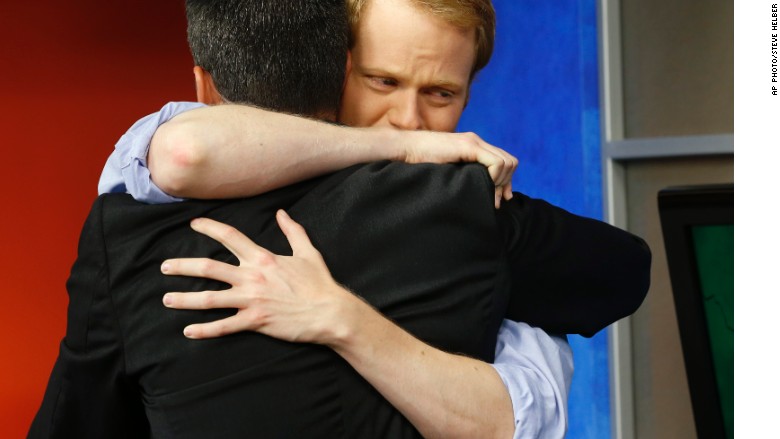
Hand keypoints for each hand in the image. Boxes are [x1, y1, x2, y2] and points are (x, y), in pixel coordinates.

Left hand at [161, 210, 358, 343]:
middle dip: (183, 266)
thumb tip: (282, 213)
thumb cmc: (320, 283)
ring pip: (210, 299)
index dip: (209, 228)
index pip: (230, 237)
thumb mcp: (308, 252)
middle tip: (164, 267)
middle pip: (209, 267)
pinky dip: (205, 330)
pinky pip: (224, 326)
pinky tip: (189, 331)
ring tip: (167, 299)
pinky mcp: (255, 321)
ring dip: (185, 299)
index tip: (193, 224)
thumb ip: (292, 231)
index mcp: (263, 258)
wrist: (330, 312)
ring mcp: (252, 299)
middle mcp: (252, 276)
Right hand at [402, 130, 517, 207]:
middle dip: (507, 183)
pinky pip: (496, 163)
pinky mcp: (469, 146)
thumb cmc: (418, 165)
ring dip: (501, 182)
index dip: (507, 181)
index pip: (504, 161)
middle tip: (496, 200)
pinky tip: (480, 185)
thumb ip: (463, 177)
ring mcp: (474, 142)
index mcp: (473, 147)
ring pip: (507, 162)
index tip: (501, 199)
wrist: (404, 150)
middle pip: (511, 161)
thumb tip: (477, 194)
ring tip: (487, 194)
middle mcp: (477, 142)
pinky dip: (494, 178)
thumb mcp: (447, 172)